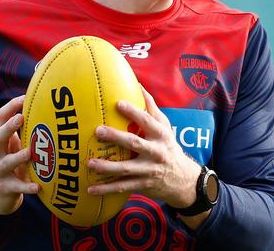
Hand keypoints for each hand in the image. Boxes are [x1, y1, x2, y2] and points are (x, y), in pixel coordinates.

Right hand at [0, 95, 38, 220]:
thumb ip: (25, 131)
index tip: (24, 97)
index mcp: (1, 140)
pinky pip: (17, 187)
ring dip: (17, 157)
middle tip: (20, 118)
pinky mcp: (6, 188)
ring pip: (6, 162)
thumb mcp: (15, 146)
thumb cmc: (11, 164)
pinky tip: (37, 187)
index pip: (1, 117)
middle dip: (8, 127)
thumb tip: (45, 108)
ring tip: (29, 153)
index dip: (11, 106)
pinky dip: (26, 187)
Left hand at [86, 87, 200, 208]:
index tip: (118, 103)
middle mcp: (156, 152)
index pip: (147, 121)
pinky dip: (106, 189)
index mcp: (160, 135)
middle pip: (135, 143)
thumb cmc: (168, 146)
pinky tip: (90, 189)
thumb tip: (137, 84)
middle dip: (116, 137)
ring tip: (90, 162)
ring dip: (107, 167)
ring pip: (126, 169)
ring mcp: (149, 171)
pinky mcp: (142, 185)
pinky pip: (122, 187)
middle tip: (98, 130)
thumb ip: (151, 107)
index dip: (134, 112)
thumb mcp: (165, 126)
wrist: (183, 179)